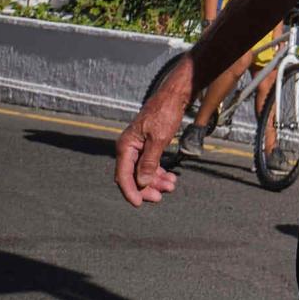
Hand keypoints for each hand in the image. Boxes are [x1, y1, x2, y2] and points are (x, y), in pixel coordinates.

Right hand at [114, 56, 190, 206]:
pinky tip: (170, 178)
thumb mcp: (159, 139)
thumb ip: (149, 161)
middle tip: (160, 197)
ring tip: (171, 186)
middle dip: (146, 188)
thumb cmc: (165, 113)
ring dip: (155, 181)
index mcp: (126, 146)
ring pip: (143, 171)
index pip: (123, 175)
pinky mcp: (148, 145)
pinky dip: (159, 172)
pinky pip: (150, 164)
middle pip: (133, 176)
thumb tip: (141, 183)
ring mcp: (138, 147)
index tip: (139, 204)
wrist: (175, 95)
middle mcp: (129, 148)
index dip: (130, 191)